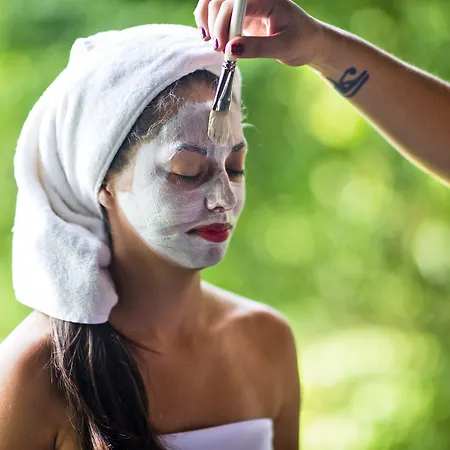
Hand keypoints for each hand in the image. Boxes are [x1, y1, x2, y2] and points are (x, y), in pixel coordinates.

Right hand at [193, 0, 325, 66]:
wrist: (308, 42)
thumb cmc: (301, 42)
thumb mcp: (284, 48)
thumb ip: (258, 48)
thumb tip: (231, 49)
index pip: (235, 3)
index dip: (223, 22)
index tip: (222, 47)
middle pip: (220, 0)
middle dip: (214, 24)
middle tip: (219, 49)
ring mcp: (246, 5)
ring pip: (215, 2)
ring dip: (206, 19)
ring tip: (210, 42)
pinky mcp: (241, 15)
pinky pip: (218, 12)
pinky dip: (209, 23)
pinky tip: (210, 37)